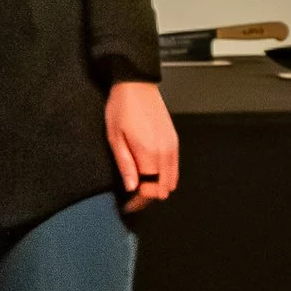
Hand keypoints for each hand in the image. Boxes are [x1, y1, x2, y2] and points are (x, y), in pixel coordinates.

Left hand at [105, 80, 178, 212]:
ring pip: (172, 180)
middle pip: (164, 188)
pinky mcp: (175, 141)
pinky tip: (149, 172)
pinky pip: (174, 167)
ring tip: (139, 185)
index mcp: (150, 153)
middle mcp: (166, 152)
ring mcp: (173, 146)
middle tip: (131, 197)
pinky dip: (164, 175)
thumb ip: (125, 164)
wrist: (137, 85)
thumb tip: (132, 187)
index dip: (139, 201)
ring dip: (157, 186)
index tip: (127, 204)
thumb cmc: (121, 108)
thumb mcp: (114, 137)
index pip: (150, 189)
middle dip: (148, 196)